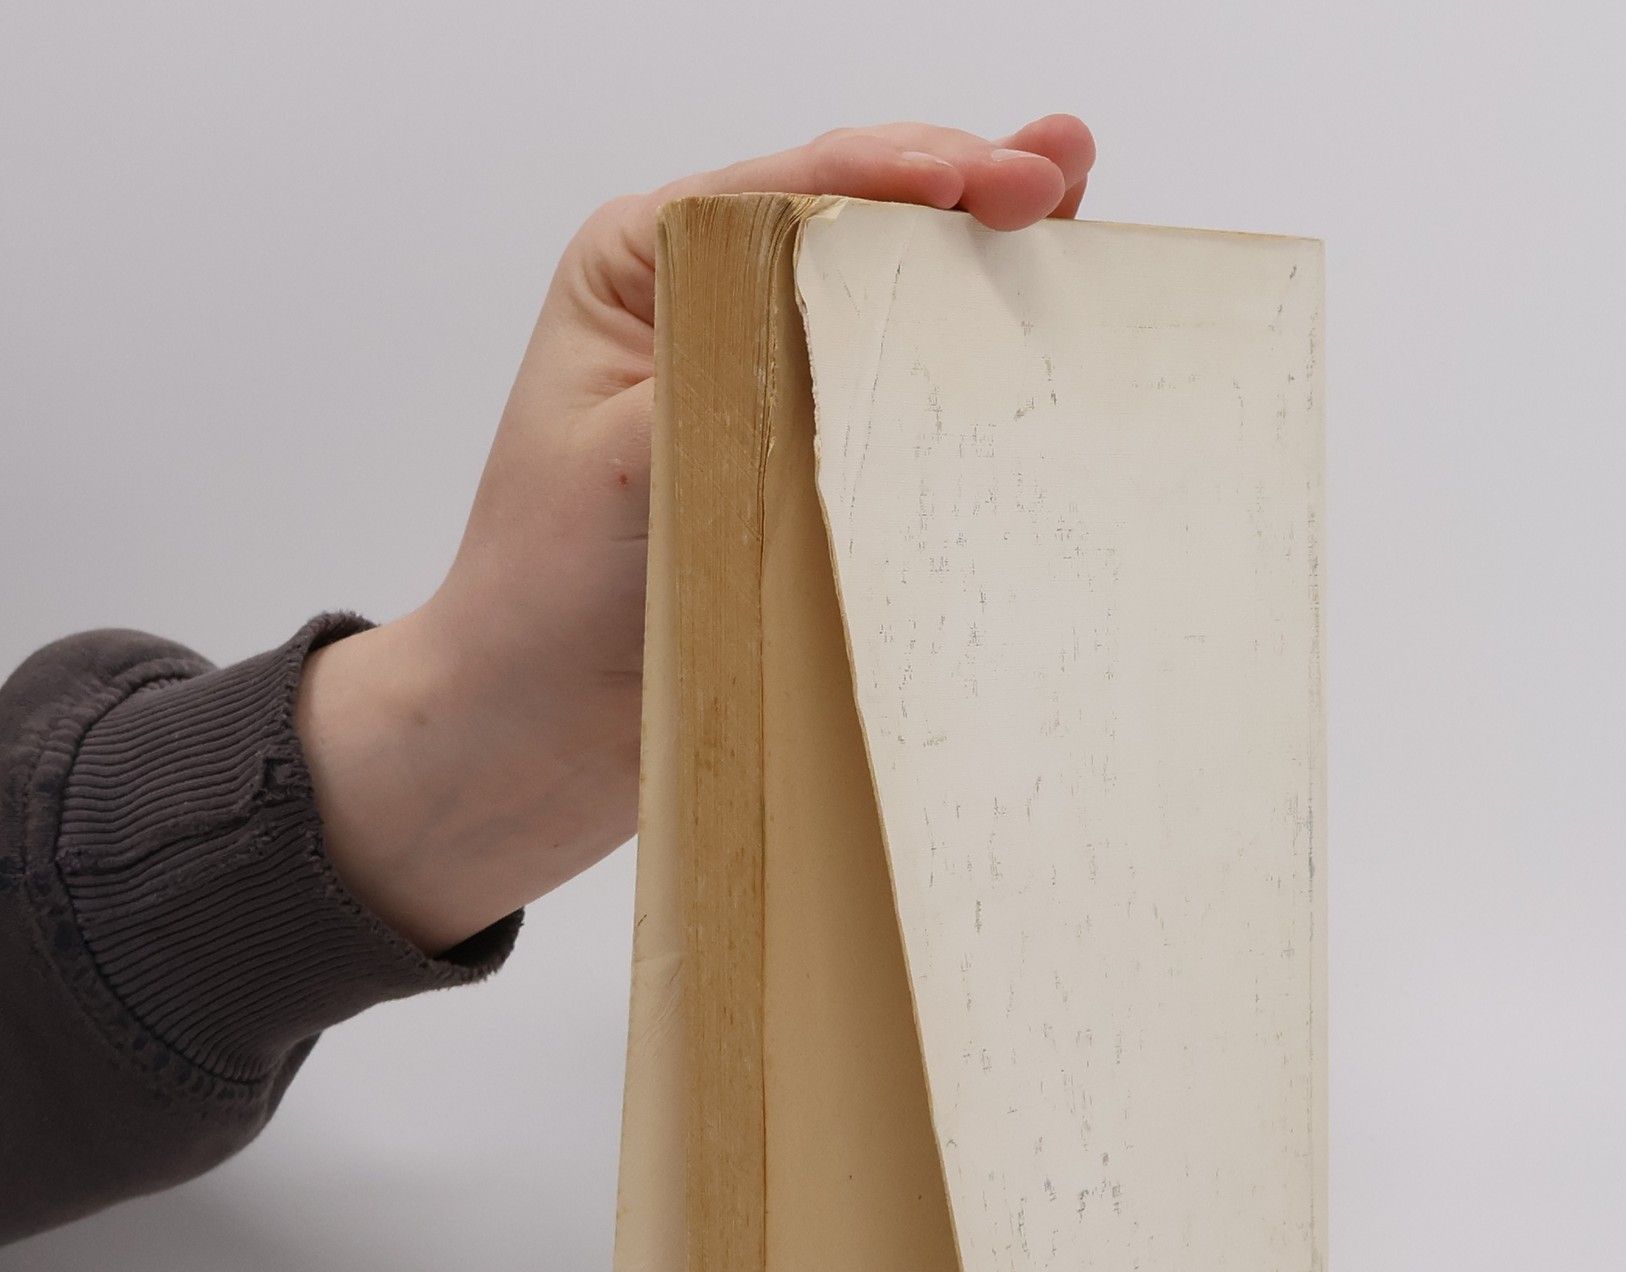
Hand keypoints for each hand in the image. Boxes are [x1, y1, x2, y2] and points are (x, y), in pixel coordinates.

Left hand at [296, 116, 1097, 954]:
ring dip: (980, 260)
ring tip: (1072, 209)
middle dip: (967, 187)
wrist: (539, 733)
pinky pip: (894, 404)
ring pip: (888, 300)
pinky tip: (1031, 324)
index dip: (909, 170)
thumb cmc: (544, 599)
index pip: (795, 187)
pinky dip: (963, 369)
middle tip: (1064, 169)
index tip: (999, 180)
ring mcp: (770, 388)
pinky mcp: (808, 471)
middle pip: (858, 220)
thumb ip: (733, 382)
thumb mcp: (630, 465)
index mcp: (649, 268)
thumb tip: (852, 339)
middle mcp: (712, 307)